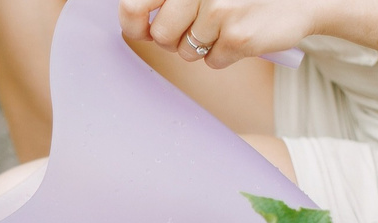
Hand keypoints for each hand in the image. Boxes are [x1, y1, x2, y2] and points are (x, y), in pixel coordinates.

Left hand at [118, 0, 316, 67]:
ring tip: (228, 25)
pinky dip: (225, 54)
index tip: (140, 27)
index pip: (135, 4)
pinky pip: (212, 61)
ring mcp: (220, 12)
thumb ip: (173, 0)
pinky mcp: (237, 38)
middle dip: (176, 37)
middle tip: (201, 25)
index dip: (133, 22)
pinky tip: (244, 34)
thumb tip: (135, 25)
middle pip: (160, 36)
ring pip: (186, 51)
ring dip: (203, 45)